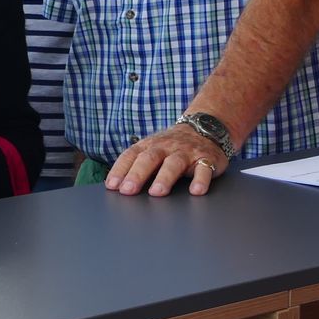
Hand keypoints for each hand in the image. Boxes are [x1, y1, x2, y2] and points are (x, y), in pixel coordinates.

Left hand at [106, 124, 227, 195]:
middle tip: (128, 190)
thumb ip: (136, 165)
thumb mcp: (153, 149)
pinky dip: (201, 180)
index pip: (131, 156)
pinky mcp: (207, 159)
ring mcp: (186, 152)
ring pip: (174, 163)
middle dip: (137, 174)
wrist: (204, 126)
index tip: (112, 186)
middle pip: (150, 159)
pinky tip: (196, 191)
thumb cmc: (171, 145)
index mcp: (149, 145)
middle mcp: (166, 147)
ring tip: (157, 193)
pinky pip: (204, 169)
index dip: (120, 170)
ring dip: (164, 178)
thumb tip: (114, 185)